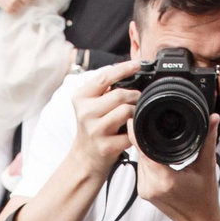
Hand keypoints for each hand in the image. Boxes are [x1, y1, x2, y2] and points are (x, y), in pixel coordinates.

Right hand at [65, 57, 141, 173]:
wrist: (86, 156)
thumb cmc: (94, 125)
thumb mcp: (91, 103)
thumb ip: (105, 88)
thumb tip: (131, 71)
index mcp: (81, 97)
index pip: (104, 77)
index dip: (123, 68)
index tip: (137, 64)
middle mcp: (85, 113)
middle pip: (119, 95)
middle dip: (134, 95)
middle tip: (138, 98)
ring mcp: (95, 130)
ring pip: (126, 111)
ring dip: (135, 112)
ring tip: (133, 115)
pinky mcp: (106, 146)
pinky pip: (131, 132)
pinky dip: (134, 131)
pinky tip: (129, 131)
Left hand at [136, 113, 219, 220]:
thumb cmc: (205, 199)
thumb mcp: (207, 166)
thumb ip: (208, 140)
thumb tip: (212, 118)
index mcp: (164, 180)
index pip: (144, 150)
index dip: (137, 133)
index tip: (134, 118)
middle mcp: (150, 186)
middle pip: (140, 154)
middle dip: (142, 138)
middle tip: (144, 120)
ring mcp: (144, 191)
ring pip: (139, 161)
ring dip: (144, 149)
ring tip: (150, 134)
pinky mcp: (143, 193)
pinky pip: (141, 169)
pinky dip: (146, 159)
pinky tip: (153, 152)